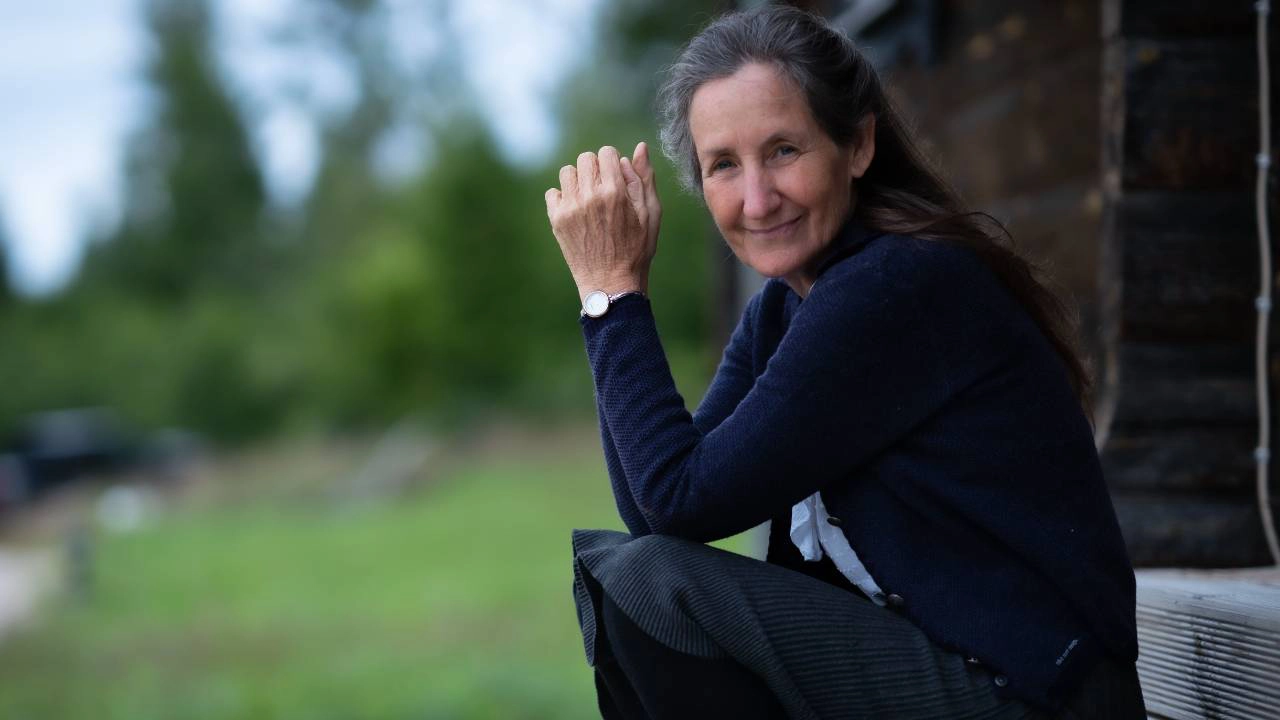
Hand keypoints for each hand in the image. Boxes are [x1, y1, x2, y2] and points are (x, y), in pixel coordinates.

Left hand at [545, 141, 661, 302]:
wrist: (611, 282)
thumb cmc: (636, 248)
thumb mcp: (651, 213)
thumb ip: (643, 178)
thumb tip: (640, 147)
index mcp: (615, 192)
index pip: (607, 152)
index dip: (613, 163)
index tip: (617, 180)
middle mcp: (590, 196)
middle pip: (586, 158)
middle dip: (596, 169)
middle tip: (604, 190)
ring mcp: (570, 208)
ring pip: (567, 172)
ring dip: (578, 180)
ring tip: (589, 199)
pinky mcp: (557, 220)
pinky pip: (553, 192)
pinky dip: (563, 197)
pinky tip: (577, 212)